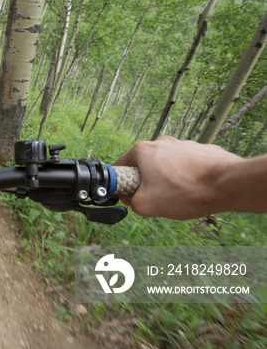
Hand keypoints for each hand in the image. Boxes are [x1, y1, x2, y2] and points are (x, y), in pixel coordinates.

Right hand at [114, 136, 242, 219]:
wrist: (228, 184)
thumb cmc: (187, 192)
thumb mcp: (145, 205)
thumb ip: (129, 201)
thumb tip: (130, 197)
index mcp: (144, 151)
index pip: (120, 165)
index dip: (123, 183)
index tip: (132, 194)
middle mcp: (162, 143)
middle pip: (144, 165)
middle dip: (148, 181)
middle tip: (157, 197)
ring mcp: (183, 145)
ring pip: (166, 165)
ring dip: (168, 179)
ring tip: (180, 195)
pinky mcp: (201, 150)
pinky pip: (186, 166)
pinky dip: (187, 177)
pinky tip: (195, 189)